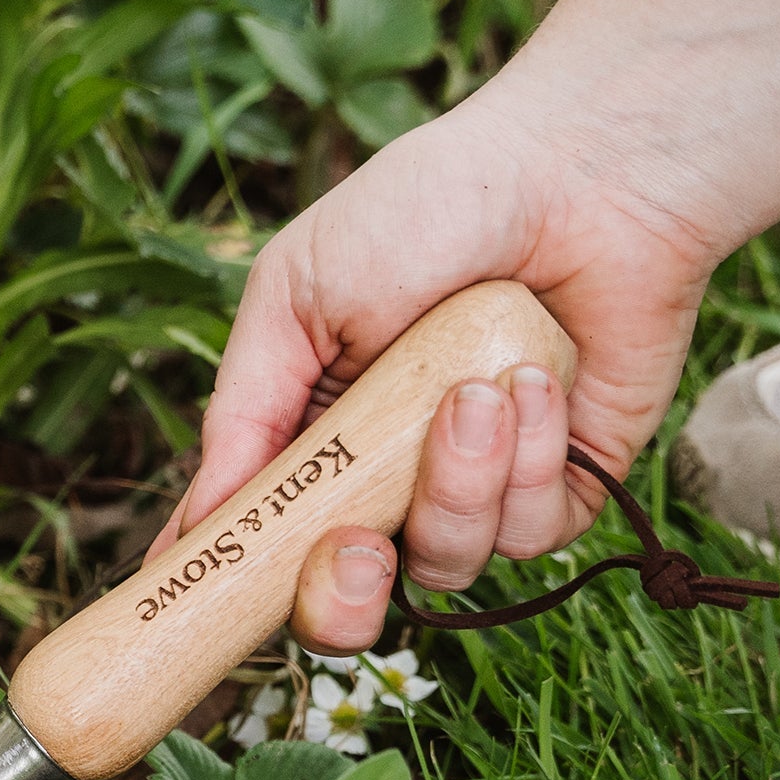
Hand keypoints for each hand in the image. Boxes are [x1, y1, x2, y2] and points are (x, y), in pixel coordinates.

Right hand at [153, 90, 714, 654]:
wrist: (584, 170)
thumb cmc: (429, 207)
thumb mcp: (296, 293)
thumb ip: (243, 411)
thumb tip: (195, 523)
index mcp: (310, 444)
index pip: (260, 551)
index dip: (234, 589)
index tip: (209, 598)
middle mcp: (386, 485)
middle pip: (344, 609)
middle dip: (342, 598)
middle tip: (356, 545)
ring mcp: (473, 494)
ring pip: (443, 565)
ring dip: (455, 484)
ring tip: (476, 387)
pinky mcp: (560, 490)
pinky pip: (528, 536)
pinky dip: (528, 460)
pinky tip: (536, 378)